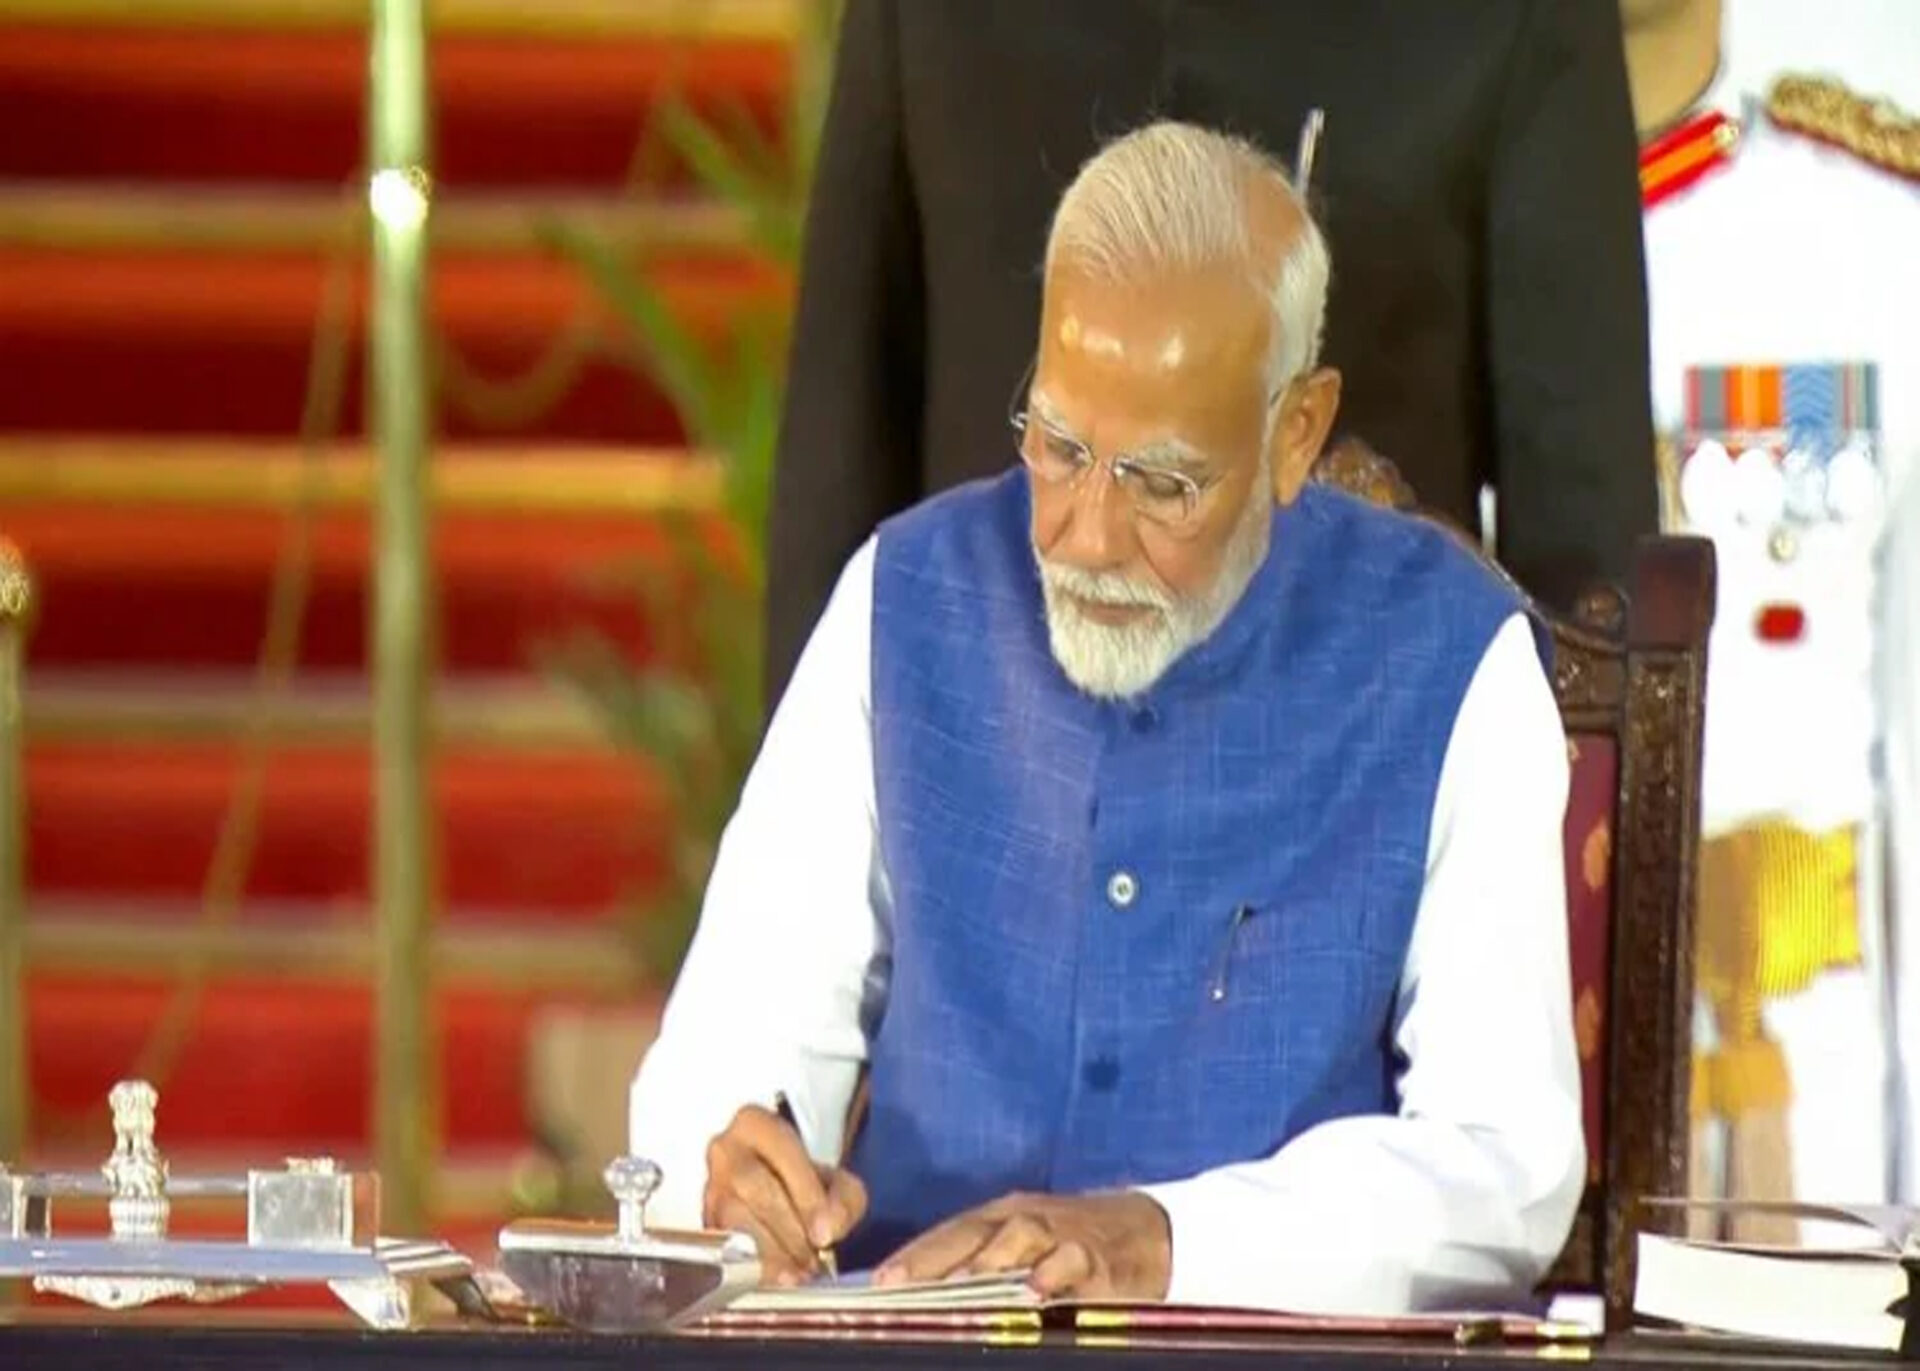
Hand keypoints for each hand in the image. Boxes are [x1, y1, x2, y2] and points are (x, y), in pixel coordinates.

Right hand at [702, 1104, 866, 1286]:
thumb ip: (844, 1200)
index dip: (805, 1196)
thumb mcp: (838, 1182)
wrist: (776, 1193)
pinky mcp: (703, 1224)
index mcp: (756, 1124)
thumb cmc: (804, 1184)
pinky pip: (723, 1249)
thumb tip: (828, 1228)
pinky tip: (777, 1277)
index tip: (824, 1233)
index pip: (781, 1153)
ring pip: (733, 1222)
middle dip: (790, 1231)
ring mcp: (709, 1188)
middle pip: (755, 1189)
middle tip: (815, 1259)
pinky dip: (754, 1268)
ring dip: (772, 1253)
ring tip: (799, 1270)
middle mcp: (725, 1151)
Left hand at [875, 1191, 1171, 1299]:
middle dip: (932, 1257)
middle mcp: (1025, 1219)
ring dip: (988, 1259)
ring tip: (958, 1284)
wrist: (1143, 1231)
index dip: (914, 1254)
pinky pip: (1073, 1259)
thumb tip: (923, 1297)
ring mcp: (1060, 1233)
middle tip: (898, 1282)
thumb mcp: (1022, 1248)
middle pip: (972, 1232)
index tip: (878, 1280)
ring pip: (1019, 1236)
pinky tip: (1035, 1290)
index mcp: (1000, 1218)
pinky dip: (1054, 1271)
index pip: (949, 1233)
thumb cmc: (1069, 1244)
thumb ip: (981, 1267)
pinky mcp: (1097, 1256)